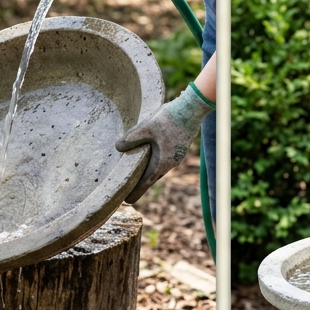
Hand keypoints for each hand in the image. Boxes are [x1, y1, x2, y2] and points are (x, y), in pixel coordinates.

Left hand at [116, 84, 213, 203]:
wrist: (192, 108)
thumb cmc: (169, 118)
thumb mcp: (146, 127)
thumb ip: (131, 138)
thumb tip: (117, 148)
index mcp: (162, 162)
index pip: (146, 182)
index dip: (136, 191)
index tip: (127, 201)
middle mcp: (171, 162)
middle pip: (153, 176)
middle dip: (141, 183)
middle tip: (129, 190)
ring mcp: (177, 155)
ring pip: (159, 167)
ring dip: (148, 171)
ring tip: (137, 174)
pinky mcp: (179, 147)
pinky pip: (165, 159)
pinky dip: (155, 162)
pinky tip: (150, 155)